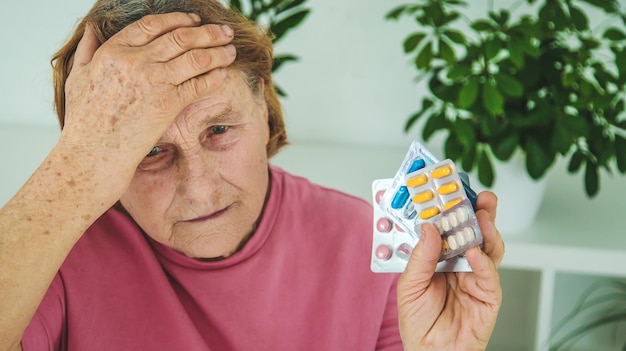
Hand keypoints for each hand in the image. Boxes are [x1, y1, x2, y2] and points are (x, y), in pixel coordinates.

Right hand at [58, 12, 235, 193]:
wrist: (94, 153)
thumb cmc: (84, 120)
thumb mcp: (78, 77)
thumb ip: (87, 49)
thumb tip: (92, 28)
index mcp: (114, 51)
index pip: (153, 24)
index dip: (178, 19)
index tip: (194, 20)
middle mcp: (136, 62)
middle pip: (182, 37)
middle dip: (208, 32)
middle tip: (225, 32)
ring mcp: (154, 82)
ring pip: (196, 58)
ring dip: (218, 51)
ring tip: (231, 50)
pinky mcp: (168, 104)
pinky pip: (198, 84)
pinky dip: (214, 76)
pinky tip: (223, 74)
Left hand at [397, 191, 503, 350]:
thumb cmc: (418, 322)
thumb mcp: (409, 284)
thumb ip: (421, 256)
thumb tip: (429, 227)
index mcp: (439, 257)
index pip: (448, 227)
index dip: (452, 209)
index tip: (451, 190)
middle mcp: (460, 262)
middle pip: (474, 232)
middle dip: (479, 212)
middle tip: (480, 196)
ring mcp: (476, 276)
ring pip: (488, 247)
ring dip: (487, 230)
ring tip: (482, 216)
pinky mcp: (488, 294)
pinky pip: (489, 274)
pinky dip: (483, 261)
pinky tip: (475, 252)